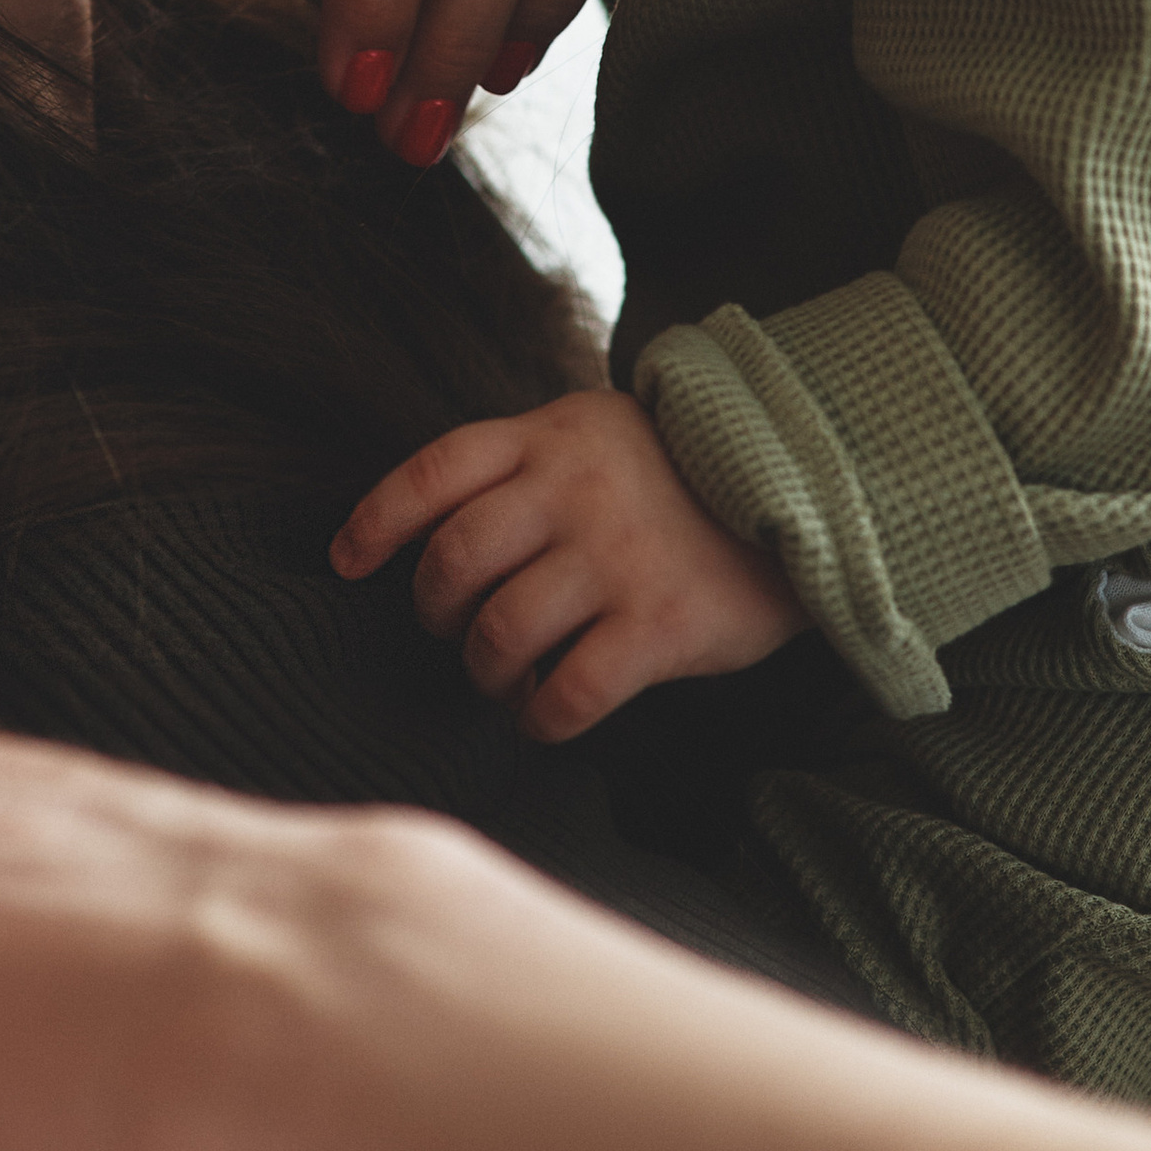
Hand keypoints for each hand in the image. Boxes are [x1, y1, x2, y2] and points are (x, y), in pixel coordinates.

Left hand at [332, 388, 805, 736]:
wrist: (804, 490)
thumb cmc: (675, 474)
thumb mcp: (592, 433)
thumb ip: (519, 464)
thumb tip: (423, 530)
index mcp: (547, 438)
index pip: (432, 472)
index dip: (375, 521)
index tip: (346, 563)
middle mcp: (573, 493)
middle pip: (452, 563)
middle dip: (433, 614)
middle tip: (454, 630)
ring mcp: (617, 559)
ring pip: (499, 634)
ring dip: (484, 671)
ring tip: (503, 675)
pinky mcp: (661, 623)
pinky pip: (569, 692)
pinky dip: (540, 717)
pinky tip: (546, 713)